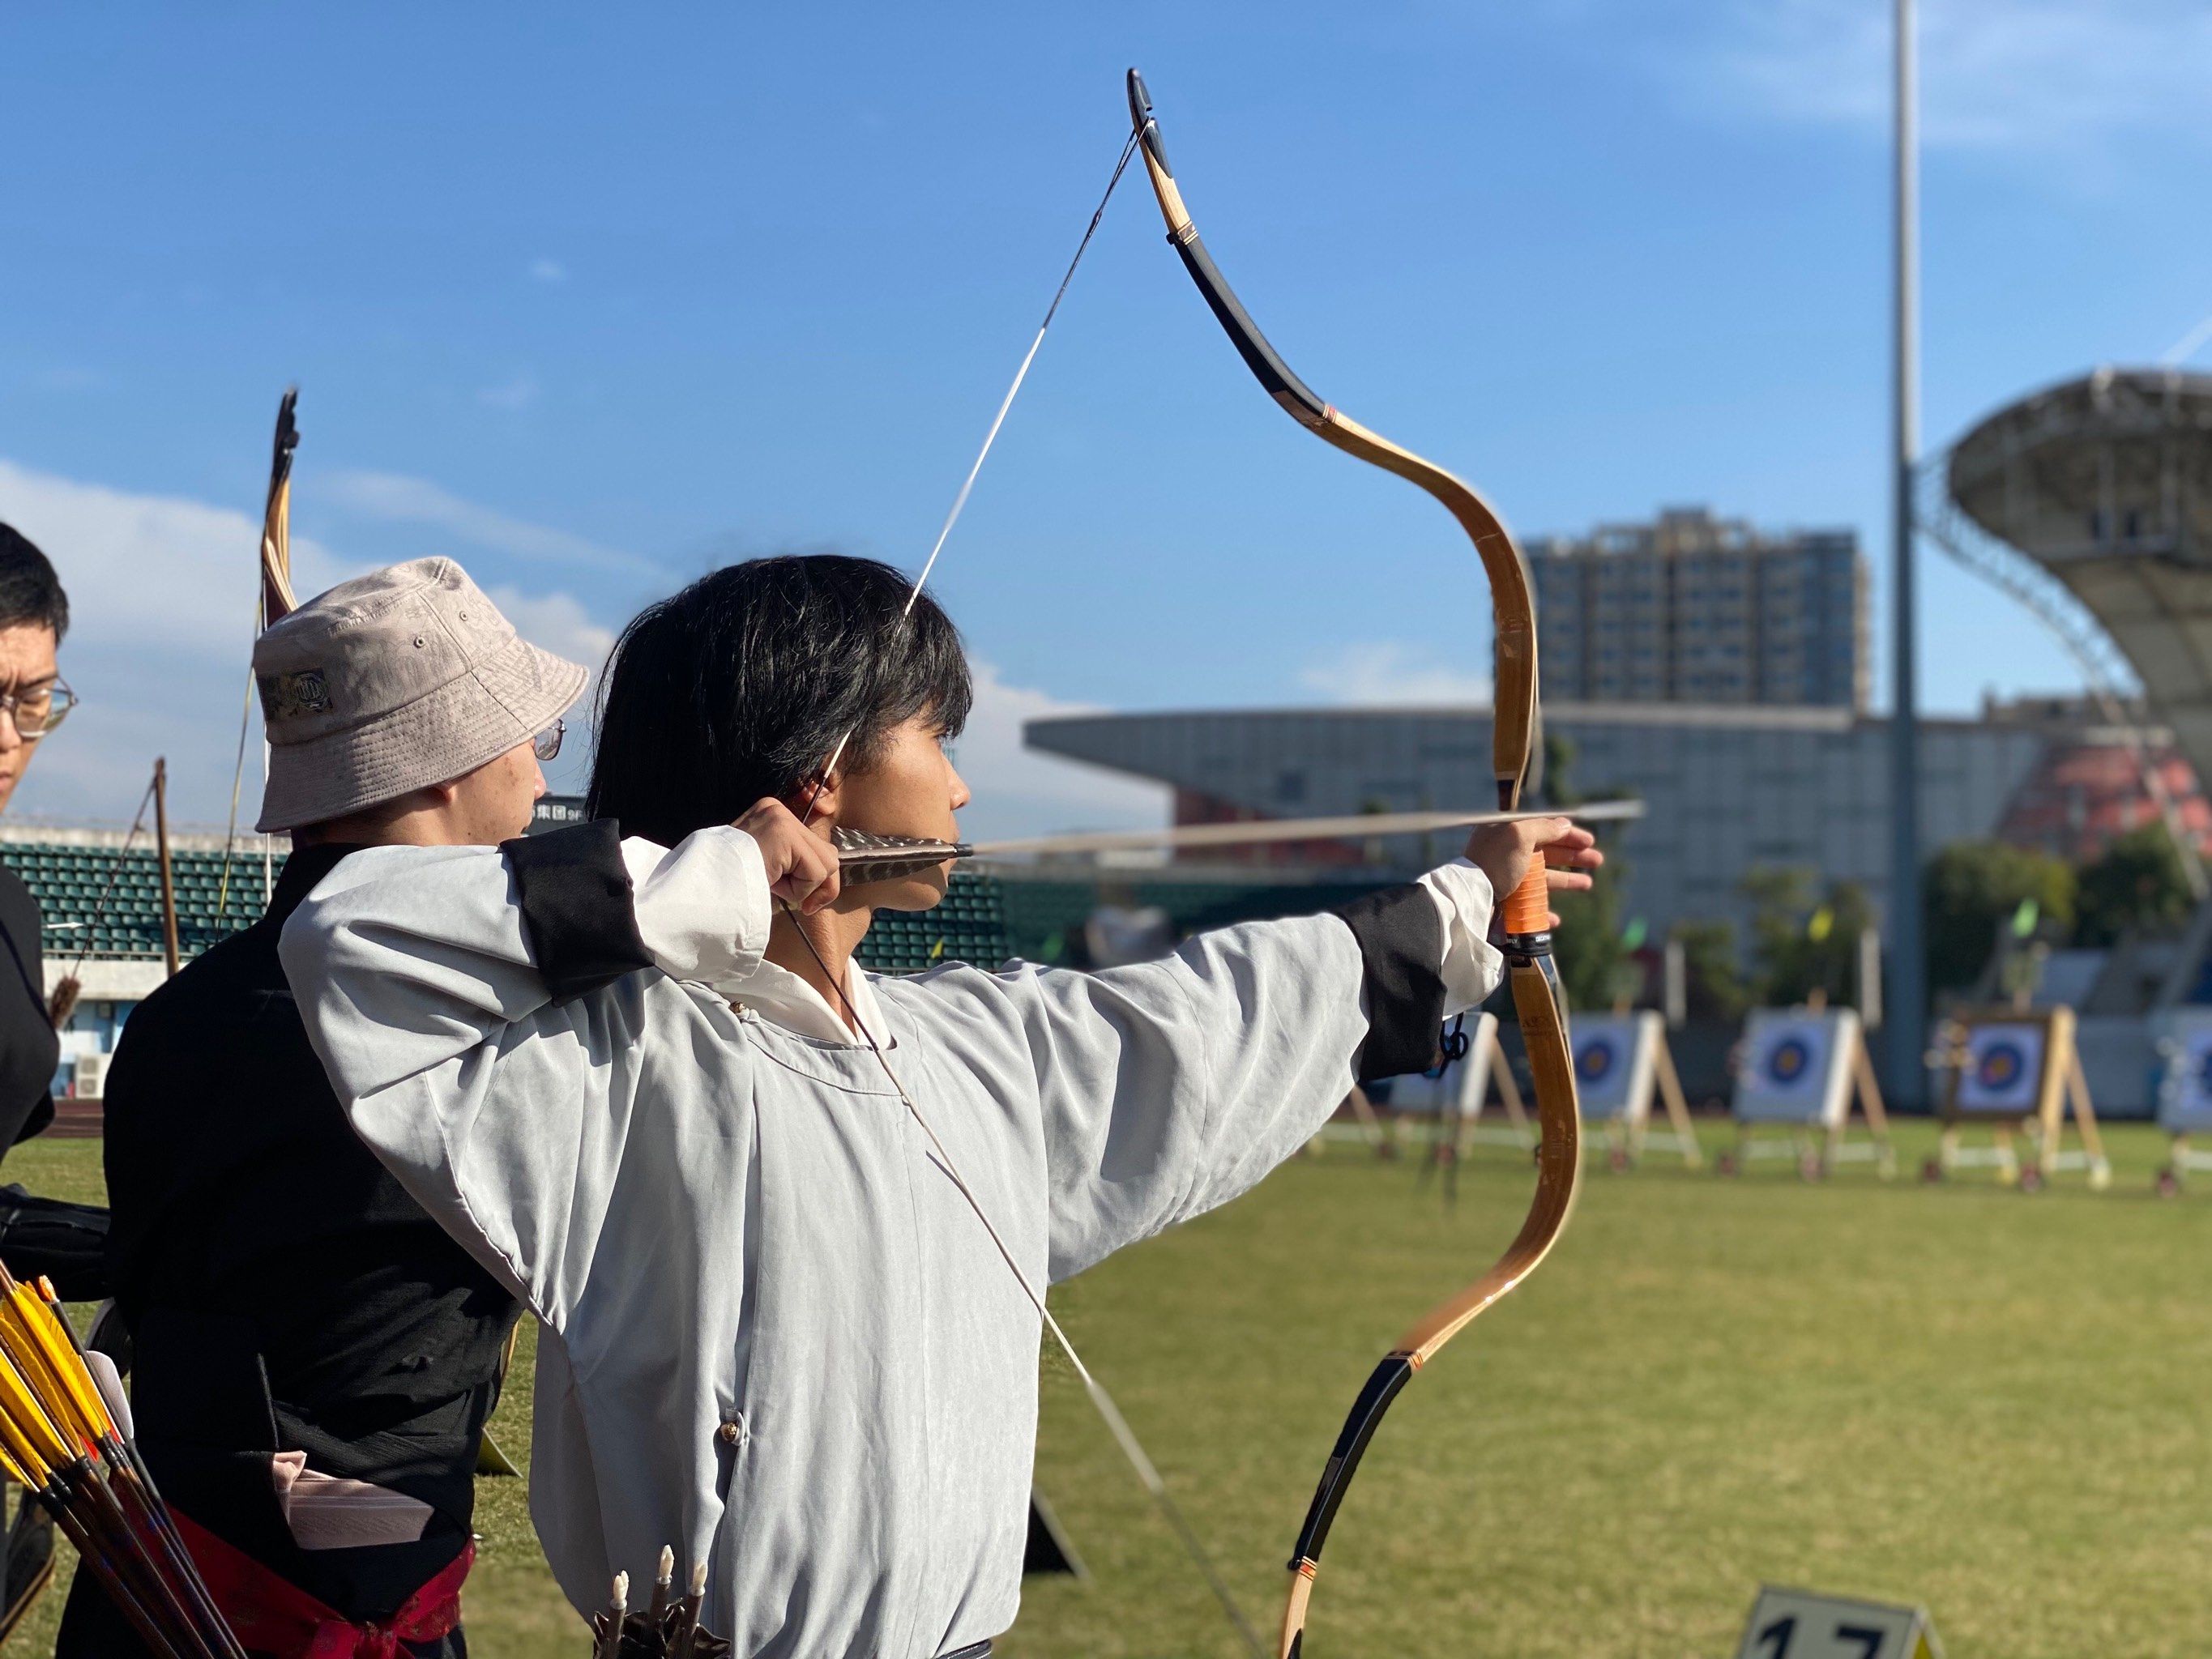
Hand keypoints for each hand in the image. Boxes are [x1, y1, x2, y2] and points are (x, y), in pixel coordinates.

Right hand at [733, 799, 841, 914]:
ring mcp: (781, 819)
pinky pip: (816, 872)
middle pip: (829, 854)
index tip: (805, 903)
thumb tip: (827, 881)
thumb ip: (792, 865)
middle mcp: (777, 810)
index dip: (815, 880)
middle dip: (820, 886)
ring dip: (803, 888)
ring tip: (773, 885)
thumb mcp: (767, 868)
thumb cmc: (729, 884)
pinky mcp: (784, 835)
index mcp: (771, 815)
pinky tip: (772, 883)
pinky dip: (799, 889)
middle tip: (802, 906)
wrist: (701, 887)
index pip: (816, 847)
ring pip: (826, 864)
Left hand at [1463, 817, 1603, 928]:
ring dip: (1567, 881)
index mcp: (1507, 835)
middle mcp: (1507, 856)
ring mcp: (1506, 880)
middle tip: (1598, 861)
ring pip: (1542, 880)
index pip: (1543, 830)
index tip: (1590, 841)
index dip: (1568, 834)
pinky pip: (1529, 907)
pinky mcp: (1505, 904)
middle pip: (1547, 854)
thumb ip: (1543, 828)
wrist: (1471, 898)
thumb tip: (1564, 824)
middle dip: (1573, 856)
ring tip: (1588, 884)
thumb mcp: (1519, 836)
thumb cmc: (1494, 863)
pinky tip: (1555, 918)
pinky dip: (1544, 912)